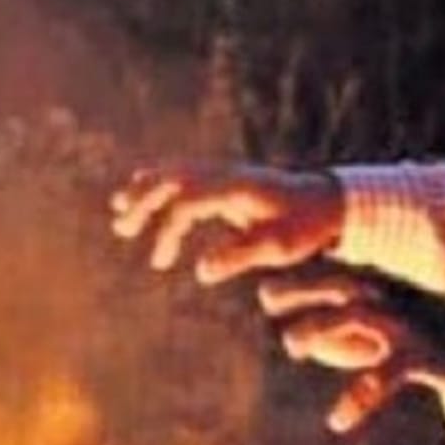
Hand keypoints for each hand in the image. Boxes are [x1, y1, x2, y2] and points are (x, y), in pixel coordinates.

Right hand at [109, 163, 343, 284]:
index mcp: (235, 188)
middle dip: (142, 202)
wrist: (326, 201)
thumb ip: (240, 256)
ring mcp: (224, 173)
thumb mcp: (279, 247)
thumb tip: (201, 271)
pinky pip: (184, 175)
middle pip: (172, 179)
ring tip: (118, 209)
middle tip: (122, 229)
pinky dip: (159, 184)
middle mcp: (225, 174)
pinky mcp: (225, 179)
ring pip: (174, 173)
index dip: (167, 230)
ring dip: (145, 190)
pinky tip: (141, 190)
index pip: (186, 202)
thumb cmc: (305, 226)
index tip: (159, 262)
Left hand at [257, 264, 444, 433]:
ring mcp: (401, 324)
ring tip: (295, 346)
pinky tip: (338, 422)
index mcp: (380, 284)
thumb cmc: (439, 331)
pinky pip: (379, 378)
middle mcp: (388, 297)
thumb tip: (299, 336)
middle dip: (295, 289)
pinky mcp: (418, 355)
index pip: (327, 269)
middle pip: (329, 283)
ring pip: (347, 318)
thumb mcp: (396, 318)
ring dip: (315, 332)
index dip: (296, 274)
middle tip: (270, 299)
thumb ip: (350, 324)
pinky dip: (356, 401)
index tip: (268, 285)